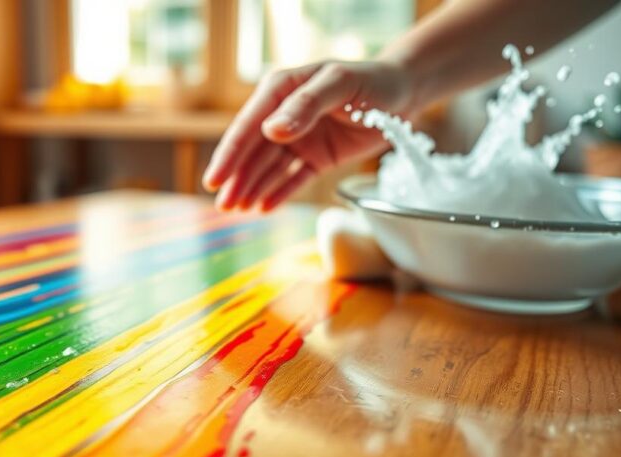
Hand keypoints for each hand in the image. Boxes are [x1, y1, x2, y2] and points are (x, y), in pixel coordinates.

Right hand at [203, 60, 414, 211]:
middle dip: (236, 178)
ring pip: (269, 168)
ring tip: (237, 210)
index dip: (230, 153)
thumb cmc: (373, 80)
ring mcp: (299, 139)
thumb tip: (271, 131)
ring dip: (252, 188)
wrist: (404, 93)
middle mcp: (284, 115)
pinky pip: (293, 179)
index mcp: (281, 90)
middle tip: (222, 205)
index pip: (249, 124)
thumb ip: (307, 105)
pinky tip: (262, 208)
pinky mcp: (316, 158)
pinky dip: (278, 193)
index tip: (215, 178)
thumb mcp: (340, 84)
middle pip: (253, 151)